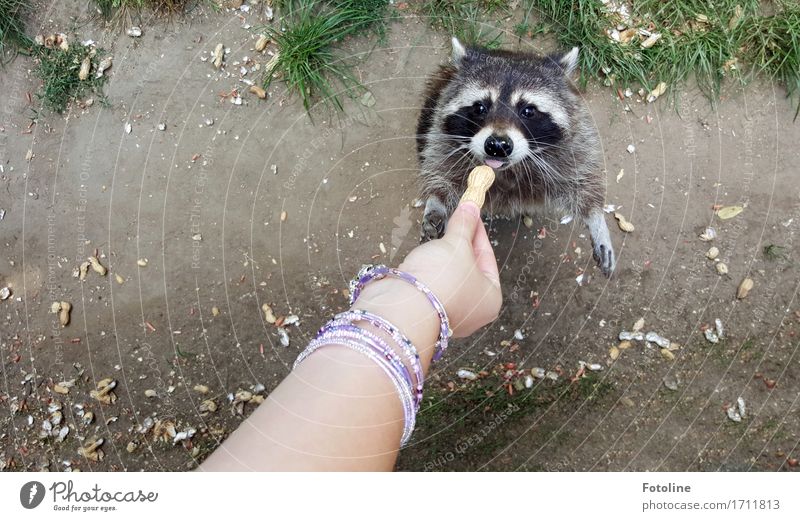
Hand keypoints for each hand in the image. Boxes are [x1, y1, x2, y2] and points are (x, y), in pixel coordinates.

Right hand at [400, 202, 500, 336]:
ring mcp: (448, 314)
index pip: (488, 258)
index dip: (477, 232)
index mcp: (491, 299)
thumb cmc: (441, 281)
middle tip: (455, 222)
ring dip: (443, 258)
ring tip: (437, 240)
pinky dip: (429, 272)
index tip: (470, 214)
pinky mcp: (426, 312)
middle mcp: (473, 311)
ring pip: (449, 277)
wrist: (403, 308)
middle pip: (469, 268)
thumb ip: (464, 225)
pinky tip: (423, 259)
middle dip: (460, 245)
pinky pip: (432, 286)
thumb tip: (471, 207)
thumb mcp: (457, 244)